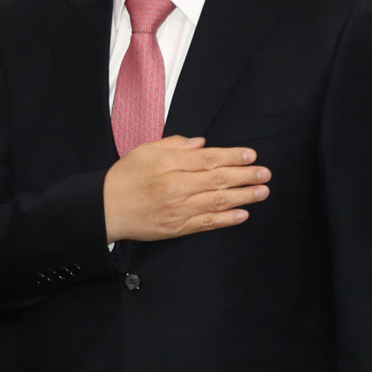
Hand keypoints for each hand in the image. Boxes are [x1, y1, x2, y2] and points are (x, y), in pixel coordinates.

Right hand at [103, 135, 269, 242]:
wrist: (105, 210)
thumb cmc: (125, 178)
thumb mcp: (145, 151)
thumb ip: (175, 145)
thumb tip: (202, 143)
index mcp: (169, 165)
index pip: (208, 158)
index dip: (233, 157)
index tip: (251, 155)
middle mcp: (176, 187)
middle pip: (218, 179)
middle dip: (245, 176)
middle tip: (265, 173)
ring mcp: (178, 210)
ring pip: (217, 202)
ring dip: (243, 197)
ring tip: (262, 192)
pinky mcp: (177, 228)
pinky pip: (207, 224)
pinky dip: (226, 220)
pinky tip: (243, 214)